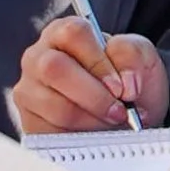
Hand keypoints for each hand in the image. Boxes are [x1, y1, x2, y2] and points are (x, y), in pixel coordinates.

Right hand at [15, 21, 169, 136]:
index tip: (120, 87)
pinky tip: (94, 133)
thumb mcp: (141, 59)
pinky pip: (52, 133)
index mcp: (63, 33)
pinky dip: (80, 137)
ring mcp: (29, 92)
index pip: (73, 34)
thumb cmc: (127, 83)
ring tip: (111, 123)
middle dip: (94, 96)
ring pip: (55, 106)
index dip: (99, 62)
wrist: (126, 119)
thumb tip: (125, 82)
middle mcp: (38, 58)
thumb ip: (133, 55)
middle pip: (55, 68)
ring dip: (91, 119)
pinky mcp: (30, 123)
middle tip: (119, 111)